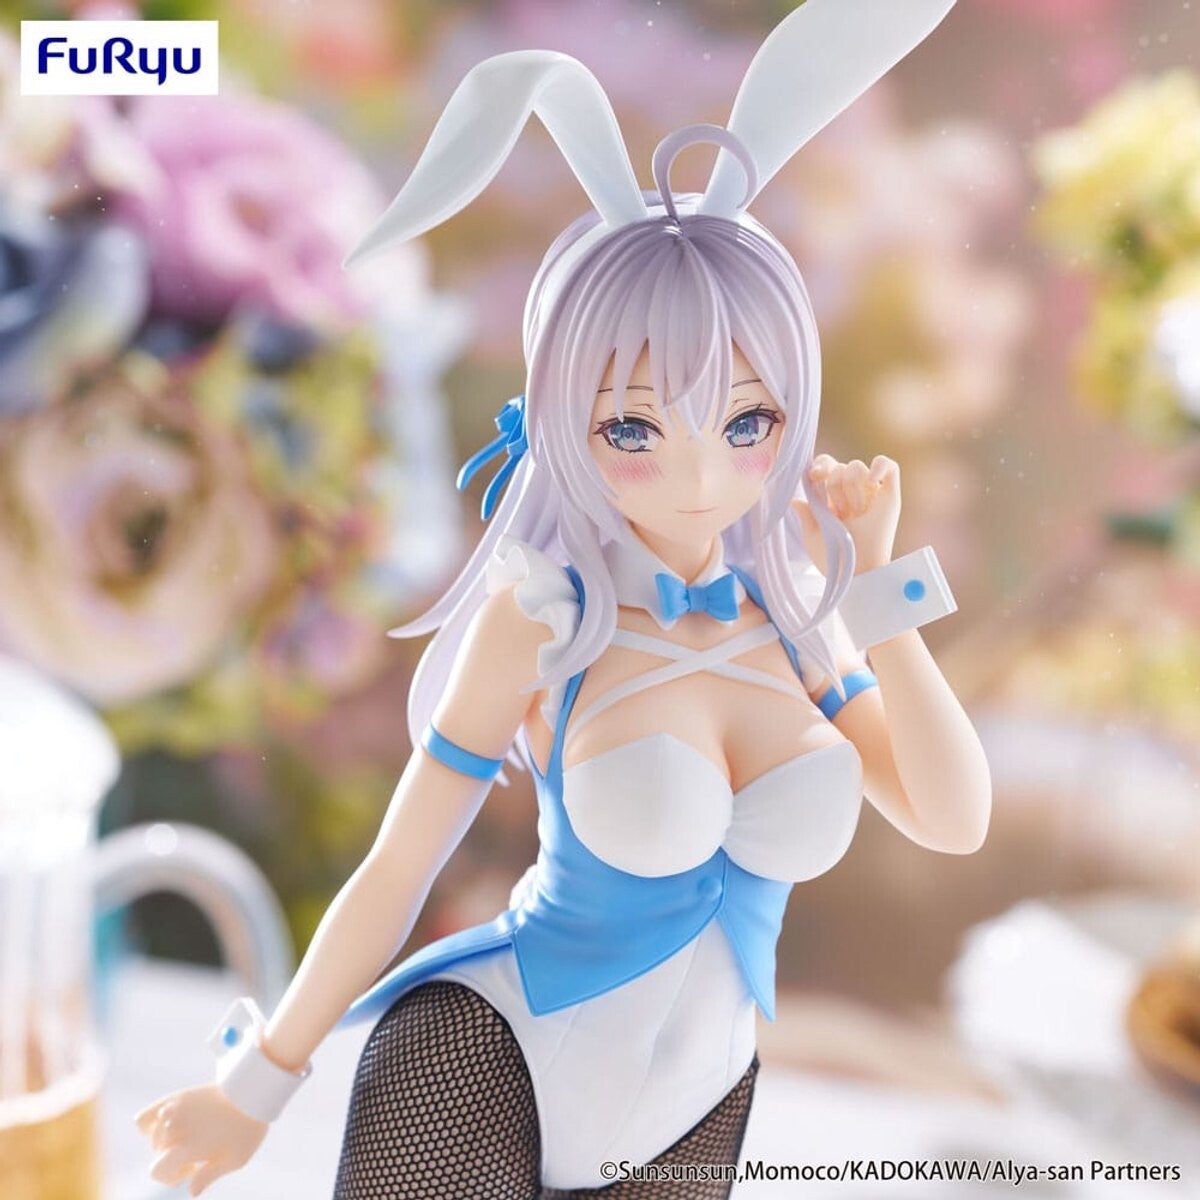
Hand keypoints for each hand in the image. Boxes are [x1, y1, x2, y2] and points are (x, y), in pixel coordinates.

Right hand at [134, 1083, 268, 1195]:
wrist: (253, 1091)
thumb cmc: (247, 1128)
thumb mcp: (235, 1160)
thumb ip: (208, 1177)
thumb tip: (190, 1192)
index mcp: (186, 1148)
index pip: (156, 1170)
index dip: (172, 1176)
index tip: (192, 1168)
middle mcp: (175, 1130)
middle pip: (157, 1153)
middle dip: (172, 1157)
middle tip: (198, 1150)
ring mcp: (174, 1111)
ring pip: (152, 1136)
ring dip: (164, 1141)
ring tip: (187, 1136)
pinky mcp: (178, 1097)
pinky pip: (147, 1115)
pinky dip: (151, 1124)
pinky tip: (166, 1125)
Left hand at [794, 454, 900, 574]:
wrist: (859, 572)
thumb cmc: (835, 559)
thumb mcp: (814, 537)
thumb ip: (805, 516)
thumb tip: (795, 499)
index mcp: (831, 497)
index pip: (825, 465)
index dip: (820, 466)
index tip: (815, 476)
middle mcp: (851, 491)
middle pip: (838, 466)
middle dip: (834, 486)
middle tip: (841, 512)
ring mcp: (871, 492)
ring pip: (856, 466)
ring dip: (852, 488)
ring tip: (856, 513)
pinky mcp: (890, 494)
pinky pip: (889, 465)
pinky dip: (879, 467)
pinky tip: (871, 481)